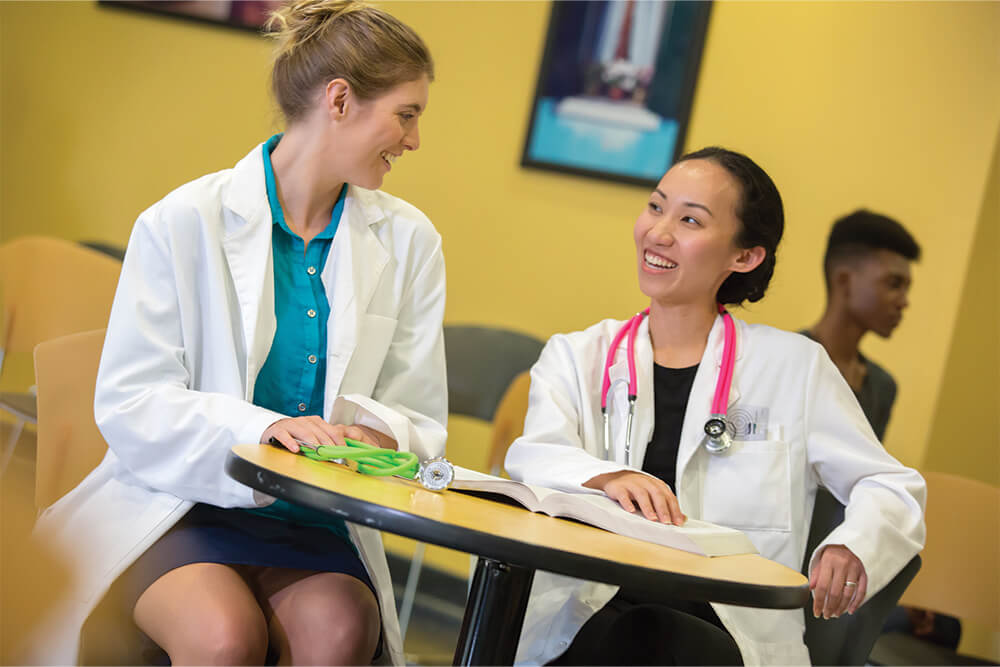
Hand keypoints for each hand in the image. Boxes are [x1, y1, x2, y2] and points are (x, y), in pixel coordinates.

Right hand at [261, 417, 395, 451]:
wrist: (273, 431)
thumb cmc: (296, 436)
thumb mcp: (313, 438)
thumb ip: (326, 444)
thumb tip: (343, 455)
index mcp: (316, 422)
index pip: (331, 430)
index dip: (339, 441)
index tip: (345, 452)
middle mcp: (305, 421)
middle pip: (319, 431)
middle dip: (327, 443)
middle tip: (333, 454)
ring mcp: (291, 424)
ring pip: (304, 431)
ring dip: (312, 441)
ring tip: (317, 451)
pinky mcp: (278, 429)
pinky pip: (285, 434)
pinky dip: (290, 441)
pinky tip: (295, 449)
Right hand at [583, 470, 685, 524]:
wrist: (617, 478)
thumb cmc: (638, 488)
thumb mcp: (654, 495)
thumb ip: (668, 506)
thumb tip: (683, 518)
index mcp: (656, 485)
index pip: (668, 497)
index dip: (674, 509)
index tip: (678, 522)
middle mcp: (645, 483)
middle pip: (657, 494)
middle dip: (663, 509)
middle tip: (666, 522)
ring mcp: (632, 485)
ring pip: (642, 494)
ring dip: (648, 507)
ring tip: (652, 518)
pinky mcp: (619, 488)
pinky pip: (623, 495)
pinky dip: (627, 503)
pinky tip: (631, 510)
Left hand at [809, 544, 866, 618]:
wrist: (847, 544)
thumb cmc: (832, 555)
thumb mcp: (820, 561)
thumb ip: (815, 575)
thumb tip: (810, 588)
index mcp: (828, 561)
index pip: (822, 586)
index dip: (818, 602)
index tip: (817, 611)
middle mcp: (842, 565)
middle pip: (835, 592)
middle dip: (829, 607)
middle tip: (826, 615)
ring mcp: (854, 569)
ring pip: (848, 594)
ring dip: (841, 607)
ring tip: (836, 613)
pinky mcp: (863, 573)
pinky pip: (861, 591)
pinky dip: (856, 603)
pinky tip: (850, 610)